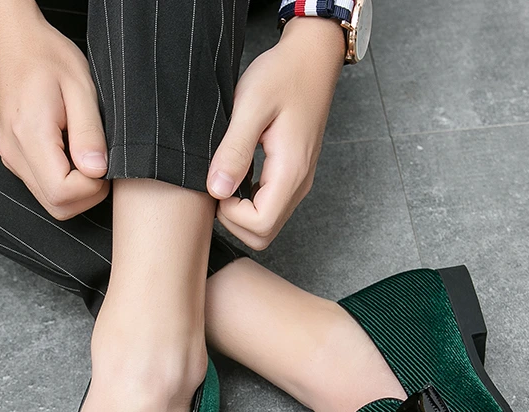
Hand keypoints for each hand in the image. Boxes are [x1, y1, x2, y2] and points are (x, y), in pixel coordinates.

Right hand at [0, 7, 109, 219]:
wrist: (9, 40)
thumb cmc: (45, 56)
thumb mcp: (80, 86)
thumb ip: (89, 132)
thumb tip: (97, 171)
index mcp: (30, 135)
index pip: (63, 193)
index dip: (92, 188)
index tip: (102, 162)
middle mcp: (15, 154)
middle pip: (57, 206)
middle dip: (87, 195)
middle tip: (98, 161)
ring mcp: (12, 158)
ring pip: (52, 202)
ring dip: (77, 190)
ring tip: (85, 152)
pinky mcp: (15, 158)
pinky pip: (44, 187)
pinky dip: (65, 182)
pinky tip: (72, 153)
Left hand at [206, 17, 345, 249]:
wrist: (311, 59)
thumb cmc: (283, 75)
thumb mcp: (251, 106)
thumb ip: (234, 150)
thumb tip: (217, 189)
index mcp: (291, 171)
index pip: (260, 225)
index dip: (231, 215)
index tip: (218, 184)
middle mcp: (299, 184)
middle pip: (263, 235)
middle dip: (234, 221)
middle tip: (218, 186)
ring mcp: (298, 183)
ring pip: (267, 226)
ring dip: (240, 214)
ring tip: (226, 178)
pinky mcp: (293, 177)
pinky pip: (270, 208)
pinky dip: (248, 204)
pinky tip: (238, 175)